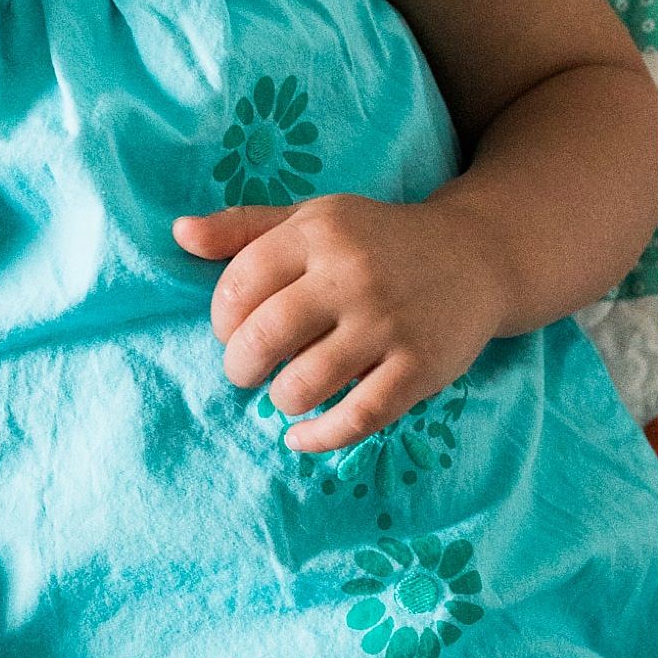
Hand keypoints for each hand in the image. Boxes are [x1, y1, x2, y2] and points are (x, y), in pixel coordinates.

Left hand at [172, 191, 510, 454]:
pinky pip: (358, 417)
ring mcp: (390, 324)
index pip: (241, 284)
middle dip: (241, 365)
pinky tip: (301, 437)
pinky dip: (321, 437)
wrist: (478, 255)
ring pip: (307, 383)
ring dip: (281, 400)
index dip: (221, 319)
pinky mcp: (421, 367)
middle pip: (266, 336)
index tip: (230, 331)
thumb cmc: (375, 241)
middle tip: (245, 371)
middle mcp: (354, 276)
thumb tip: (180, 234)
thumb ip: (244, 228)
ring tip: (285, 394)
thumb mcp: (313, 220)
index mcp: (319, 235)